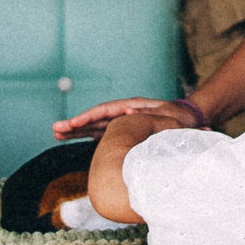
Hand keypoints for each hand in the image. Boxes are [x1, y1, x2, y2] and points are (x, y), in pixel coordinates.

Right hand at [53, 95, 194, 138]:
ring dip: (76, 129)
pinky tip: (72, 137)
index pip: (106, 111)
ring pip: (95, 125)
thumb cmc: (180, 121)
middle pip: (96, 117)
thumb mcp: (169, 118)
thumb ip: (150, 116)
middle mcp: (124, 112)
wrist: (188, 122)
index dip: (89, 117)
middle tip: (55, 129)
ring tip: (56, 133)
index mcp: (133, 107)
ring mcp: (122, 120)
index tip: (74, 123)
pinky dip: (86, 135)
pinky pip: (101, 133)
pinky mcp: (122, 130)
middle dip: (76, 123)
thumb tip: (127, 112)